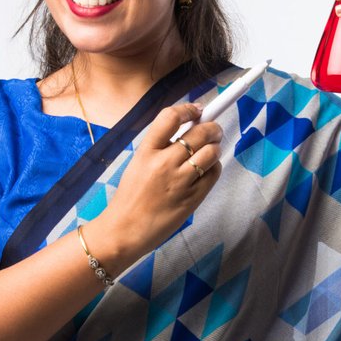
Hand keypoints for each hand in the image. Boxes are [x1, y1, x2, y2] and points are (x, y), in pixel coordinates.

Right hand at [94, 101, 222, 263]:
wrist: (125, 231)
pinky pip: (213, 174)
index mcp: (146, 151)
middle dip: (213, 128)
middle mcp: (164, 163)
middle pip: (200, 133)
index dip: (188, 109)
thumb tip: (189, 127)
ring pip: (211, 152)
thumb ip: (160, 147)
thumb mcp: (138, 164)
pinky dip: (214, 168)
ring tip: (211, 150)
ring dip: (215, 147)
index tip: (198, 110)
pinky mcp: (193, 198)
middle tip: (214, 130)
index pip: (170, 118)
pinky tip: (207, 170)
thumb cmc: (130, 197)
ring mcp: (180, 181)